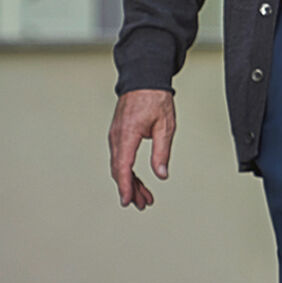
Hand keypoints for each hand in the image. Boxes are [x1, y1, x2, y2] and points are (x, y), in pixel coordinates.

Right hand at [109, 89, 175, 210]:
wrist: (144, 79)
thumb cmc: (156, 98)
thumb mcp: (165, 126)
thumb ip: (162, 152)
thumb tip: (162, 174)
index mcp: (128, 134)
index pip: (123, 166)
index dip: (125, 186)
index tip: (127, 201)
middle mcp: (117, 136)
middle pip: (119, 170)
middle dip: (130, 189)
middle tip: (144, 203)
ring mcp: (115, 135)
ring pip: (118, 165)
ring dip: (129, 182)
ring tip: (144, 196)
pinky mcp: (118, 134)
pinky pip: (120, 157)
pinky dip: (127, 170)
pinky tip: (136, 180)